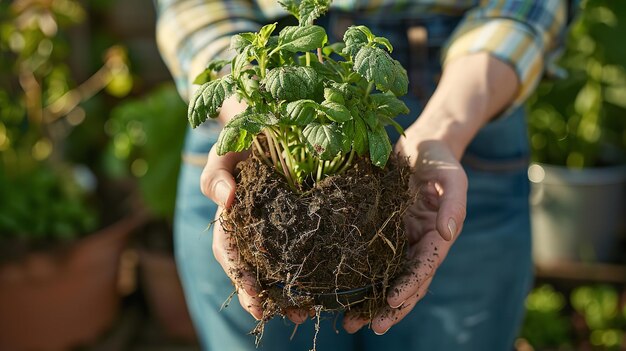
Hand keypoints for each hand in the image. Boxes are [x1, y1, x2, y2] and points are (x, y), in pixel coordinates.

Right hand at [200, 97, 308, 323]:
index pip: (230, 252)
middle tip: (288, 315)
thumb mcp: (224, 149)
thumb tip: (226, 199)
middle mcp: (252, 227)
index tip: (254, 297)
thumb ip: (217, 173)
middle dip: (267, 296)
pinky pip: (305, 248)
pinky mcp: (302, 220)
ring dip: (290, 293)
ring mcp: (276, 226)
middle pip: (254, 269)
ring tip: (308, 312)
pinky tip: (325, 286)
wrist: (270, 119)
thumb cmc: (242, 136)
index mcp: (232, 217)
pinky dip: (312, 269)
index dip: (240, 276)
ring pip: (278, 266)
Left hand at [343, 127, 467, 333]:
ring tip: (349, 322)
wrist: (417, 143)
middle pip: (404, 283)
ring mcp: (394, 238)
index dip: (409, 286)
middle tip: (370, 327)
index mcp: (435, 235)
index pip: (424, 269)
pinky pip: (365, 257)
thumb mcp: (452, 176)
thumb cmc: (438, 158)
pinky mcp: (374, 229)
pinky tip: (337, 291)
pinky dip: (355, 277)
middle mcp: (414, 243)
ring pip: (383, 277)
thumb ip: (454, 205)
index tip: (391, 301)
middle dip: (389, 308)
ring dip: (368, 302)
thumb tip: (447, 235)